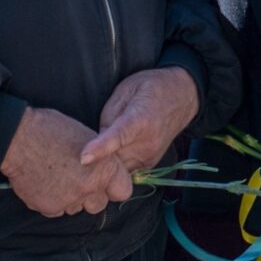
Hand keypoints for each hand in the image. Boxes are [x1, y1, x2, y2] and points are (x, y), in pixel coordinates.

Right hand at [2, 106, 119, 216]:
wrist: (17, 137)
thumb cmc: (52, 130)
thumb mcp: (88, 138)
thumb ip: (101, 160)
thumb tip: (105, 173)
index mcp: (105, 168)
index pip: (123, 191)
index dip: (113, 187)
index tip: (105, 183)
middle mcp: (90, 187)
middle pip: (99, 205)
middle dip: (90, 196)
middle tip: (75, 179)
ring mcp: (69, 200)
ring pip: (76, 208)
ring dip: (70, 198)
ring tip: (56, 177)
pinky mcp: (49, 208)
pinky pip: (56, 211)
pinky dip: (51, 201)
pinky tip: (43, 183)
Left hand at [79, 67, 200, 194]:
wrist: (183, 97)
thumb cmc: (151, 88)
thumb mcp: (125, 90)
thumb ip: (109, 117)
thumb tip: (98, 141)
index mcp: (140, 119)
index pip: (119, 136)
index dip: (101, 148)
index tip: (84, 158)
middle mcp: (148, 142)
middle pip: (113, 159)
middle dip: (95, 159)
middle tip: (78, 150)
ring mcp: (150, 156)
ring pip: (118, 171)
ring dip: (104, 166)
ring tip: (93, 153)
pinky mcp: (149, 164)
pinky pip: (125, 172)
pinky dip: (114, 168)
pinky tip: (108, 156)